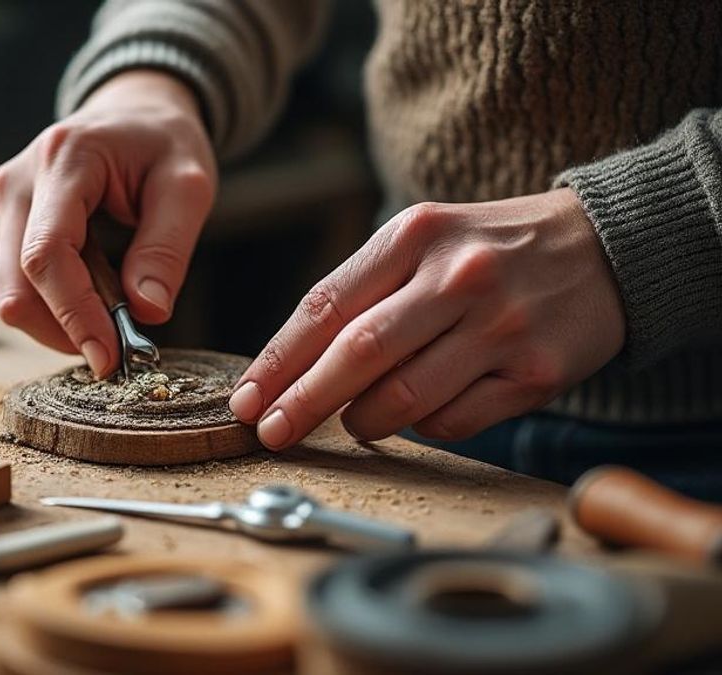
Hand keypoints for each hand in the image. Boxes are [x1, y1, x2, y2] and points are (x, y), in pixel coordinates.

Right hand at [0, 70, 216, 376]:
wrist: (136, 110)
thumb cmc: (164, 142)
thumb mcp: (188, 186)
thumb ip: (167, 248)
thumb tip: (147, 312)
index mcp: (64, 159)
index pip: (47, 254)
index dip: (73, 314)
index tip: (108, 357)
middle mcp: (20, 180)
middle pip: (17, 283)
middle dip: (65, 329)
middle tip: (118, 351)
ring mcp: (8, 200)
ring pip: (13, 292)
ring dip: (61, 321)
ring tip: (116, 315)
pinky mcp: (10, 220)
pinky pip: (21, 282)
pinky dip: (59, 306)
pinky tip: (98, 297)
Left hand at [229, 189, 625, 447]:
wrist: (607, 247)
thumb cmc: (489, 251)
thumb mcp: (424, 240)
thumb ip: (363, 292)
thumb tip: (292, 367)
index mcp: (415, 236)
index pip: (326, 305)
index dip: (279, 359)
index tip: (248, 398)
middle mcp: (457, 277)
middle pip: (358, 353)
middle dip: (303, 401)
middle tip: (271, 432)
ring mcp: (500, 326)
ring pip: (403, 397)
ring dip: (361, 421)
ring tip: (350, 422)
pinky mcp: (535, 372)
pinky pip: (454, 421)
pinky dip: (421, 427)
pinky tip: (416, 415)